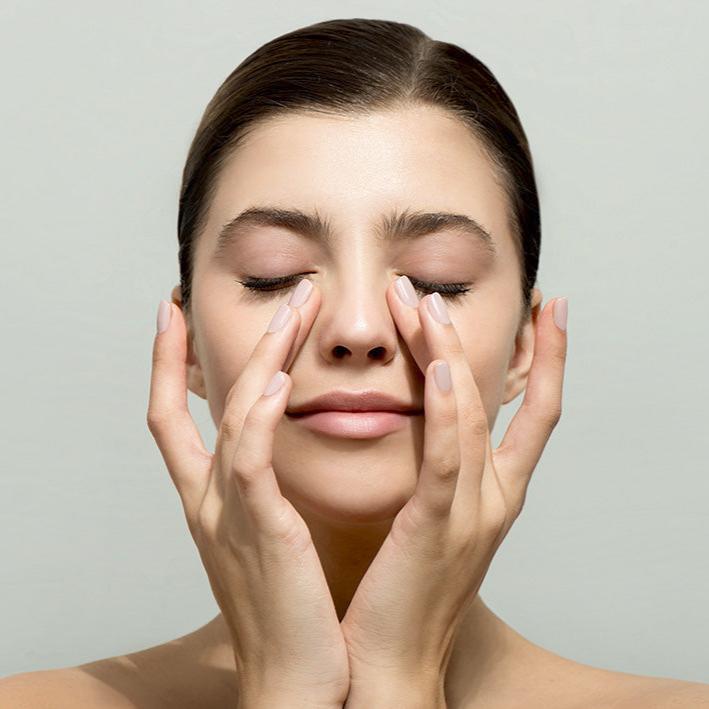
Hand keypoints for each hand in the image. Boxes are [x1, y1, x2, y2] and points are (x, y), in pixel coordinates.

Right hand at [146, 280, 349, 706]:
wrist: (297, 681)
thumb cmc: (290, 609)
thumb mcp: (267, 538)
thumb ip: (265, 493)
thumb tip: (282, 454)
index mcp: (210, 500)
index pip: (172, 418)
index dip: (166, 365)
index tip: (173, 314)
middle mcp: (207, 499)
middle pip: (205, 401)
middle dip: (235, 340)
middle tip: (278, 290)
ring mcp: (226, 513)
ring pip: (233, 416)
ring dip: (263, 357)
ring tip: (298, 307)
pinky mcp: (258, 530)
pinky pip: (249, 461)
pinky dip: (258, 417)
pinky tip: (281, 378)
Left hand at [340, 277, 567, 700]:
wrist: (389, 667)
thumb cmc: (403, 593)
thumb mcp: (432, 524)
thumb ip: (438, 478)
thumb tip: (425, 429)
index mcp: (494, 497)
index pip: (534, 414)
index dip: (549, 359)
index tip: (548, 309)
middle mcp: (494, 499)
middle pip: (500, 400)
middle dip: (475, 340)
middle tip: (440, 290)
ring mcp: (471, 513)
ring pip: (471, 416)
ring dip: (451, 353)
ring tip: (422, 302)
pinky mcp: (436, 528)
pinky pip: (448, 459)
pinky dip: (451, 411)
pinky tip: (444, 368)